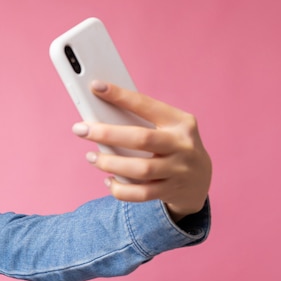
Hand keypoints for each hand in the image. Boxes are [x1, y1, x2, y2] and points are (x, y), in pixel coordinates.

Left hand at [72, 81, 211, 221]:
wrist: (199, 180)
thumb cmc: (172, 145)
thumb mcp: (167, 128)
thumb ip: (140, 122)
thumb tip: (100, 115)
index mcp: (180, 122)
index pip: (147, 105)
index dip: (120, 96)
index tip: (96, 87)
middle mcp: (182, 145)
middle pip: (141, 138)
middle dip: (106, 133)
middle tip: (80, 130)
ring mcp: (178, 170)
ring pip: (139, 169)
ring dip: (109, 163)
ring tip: (91, 157)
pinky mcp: (170, 191)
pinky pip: (140, 193)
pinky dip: (119, 189)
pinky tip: (108, 180)